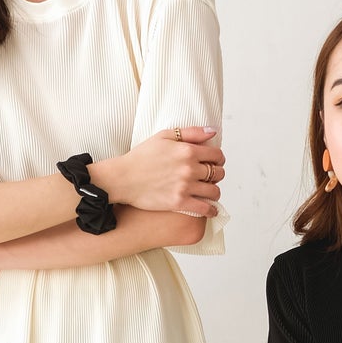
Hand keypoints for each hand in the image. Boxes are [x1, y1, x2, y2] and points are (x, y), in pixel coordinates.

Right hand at [97, 125, 224, 218]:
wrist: (122, 178)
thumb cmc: (141, 157)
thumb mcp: (164, 136)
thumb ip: (191, 133)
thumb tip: (213, 132)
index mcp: (187, 150)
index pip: (217, 155)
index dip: (219, 159)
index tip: (215, 163)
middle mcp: (189, 168)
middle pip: (218, 173)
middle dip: (217, 174)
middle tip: (211, 177)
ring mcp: (185, 186)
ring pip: (214, 191)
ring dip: (215, 192)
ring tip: (210, 192)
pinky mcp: (179, 203)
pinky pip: (205, 209)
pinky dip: (211, 210)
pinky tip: (211, 210)